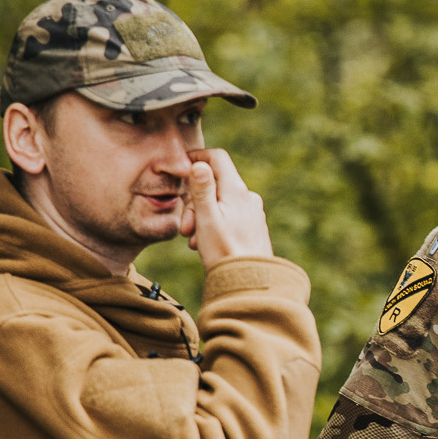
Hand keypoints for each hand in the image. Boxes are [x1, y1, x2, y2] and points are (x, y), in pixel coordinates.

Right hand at [180, 148, 272, 264]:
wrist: (249, 282)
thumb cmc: (225, 251)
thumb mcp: (206, 219)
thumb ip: (202, 190)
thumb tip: (199, 163)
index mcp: (237, 191)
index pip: (218, 158)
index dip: (199, 156)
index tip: (183, 165)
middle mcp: (248, 198)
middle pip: (215, 185)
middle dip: (195, 203)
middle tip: (186, 227)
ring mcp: (253, 213)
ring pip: (220, 204)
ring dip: (202, 218)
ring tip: (193, 240)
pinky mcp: (253, 227)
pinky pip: (229, 218)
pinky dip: (213, 226)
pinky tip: (204, 245)